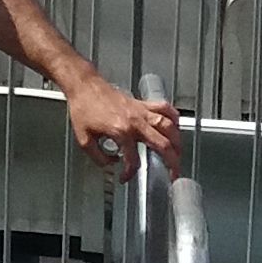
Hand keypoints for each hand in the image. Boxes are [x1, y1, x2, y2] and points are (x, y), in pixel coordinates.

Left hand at [64, 72, 181, 169]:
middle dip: (171, 163)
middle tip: (173, 174)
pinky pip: (164, 107)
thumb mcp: (83, 139)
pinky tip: (175, 126)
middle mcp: (134, 121)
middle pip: (162, 144)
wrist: (84, 86)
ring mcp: (141, 110)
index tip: (125, 176)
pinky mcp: (142, 103)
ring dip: (177, 142)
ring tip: (178, 154)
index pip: (133, 160)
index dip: (130, 173)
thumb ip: (98, 157)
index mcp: (120, 132)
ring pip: (168, 126)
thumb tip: (111, 164)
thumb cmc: (83, 107)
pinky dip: (173, 117)